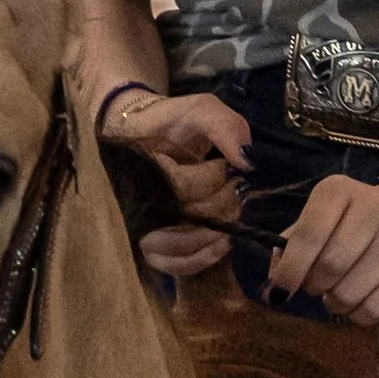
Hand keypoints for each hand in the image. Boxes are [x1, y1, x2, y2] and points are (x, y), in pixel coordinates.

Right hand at [100, 86, 249, 280]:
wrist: (143, 139)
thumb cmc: (171, 125)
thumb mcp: (198, 111)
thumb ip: (224, 126)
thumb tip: (246, 161)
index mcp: (138, 163)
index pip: (178, 184)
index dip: (210, 178)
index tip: (224, 166)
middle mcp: (131, 199)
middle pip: (181, 218)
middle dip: (220, 206)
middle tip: (235, 191)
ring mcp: (135, 227)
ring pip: (175, 247)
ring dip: (214, 235)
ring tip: (231, 215)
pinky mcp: (146, 248)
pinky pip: (172, 266)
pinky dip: (201, 258)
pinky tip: (222, 243)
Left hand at [268, 172, 378, 323]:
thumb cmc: (351, 223)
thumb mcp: (318, 220)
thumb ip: (290, 249)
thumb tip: (272, 288)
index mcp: (340, 191)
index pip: (310, 234)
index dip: (291, 269)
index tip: (280, 290)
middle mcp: (374, 210)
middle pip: (330, 267)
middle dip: (314, 285)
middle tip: (316, 284)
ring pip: (349, 294)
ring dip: (334, 302)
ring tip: (338, 291)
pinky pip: (373, 311)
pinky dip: (356, 314)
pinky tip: (359, 300)